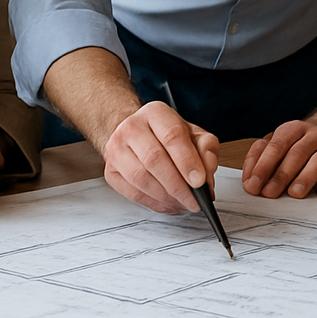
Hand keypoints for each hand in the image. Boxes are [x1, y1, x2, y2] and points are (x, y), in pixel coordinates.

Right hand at [101, 100, 219, 213]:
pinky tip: (169, 204)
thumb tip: (206, 175)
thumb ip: (206, 150)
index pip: (171, 136)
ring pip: (141, 179)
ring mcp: (116, 149)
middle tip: (194, 200)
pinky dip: (154, 203)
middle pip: (154, 159)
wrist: (137, 135)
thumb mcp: (194, 134)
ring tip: (183, 204)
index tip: (199, 182)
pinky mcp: (111, 171)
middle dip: (177, 185)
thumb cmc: (167, 135)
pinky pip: (133, 193)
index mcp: (156, 113)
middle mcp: (132, 127)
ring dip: (166, 197)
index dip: (187, 161)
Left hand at [241, 119, 316, 198]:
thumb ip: (261, 155)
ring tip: (295, 193)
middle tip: (270, 193)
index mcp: (294, 128)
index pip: (276, 145)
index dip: (263, 166)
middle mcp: (316, 134)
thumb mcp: (280, 140)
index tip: (253, 185)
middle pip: (297, 153)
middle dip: (281, 174)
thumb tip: (250, 179)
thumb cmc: (304, 141)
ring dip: (306, 177)